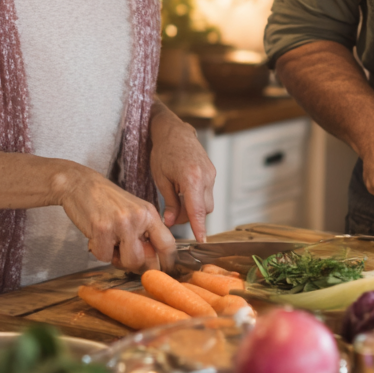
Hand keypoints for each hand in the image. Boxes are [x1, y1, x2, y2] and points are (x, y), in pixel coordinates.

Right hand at [56, 165, 175, 272]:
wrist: (81, 184)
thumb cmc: (107, 200)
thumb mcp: (133, 210)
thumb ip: (143, 232)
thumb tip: (151, 260)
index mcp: (149, 213)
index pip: (168, 243)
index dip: (168, 262)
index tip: (164, 271)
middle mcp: (139, 218)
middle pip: (146, 260)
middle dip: (134, 264)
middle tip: (122, 254)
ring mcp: (121, 223)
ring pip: (127, 261)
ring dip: (116, 258)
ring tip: (109, 243)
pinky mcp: (102, 228)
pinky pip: (104, 257)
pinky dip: (98, 251)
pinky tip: (96, 236)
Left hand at [150, 105, 215, 241]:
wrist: (175, 131)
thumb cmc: (164, 152)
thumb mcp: (161, 179)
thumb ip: (169, 203)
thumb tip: (171, 223)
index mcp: (191, 178)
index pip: (198, 210)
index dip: (200, 228)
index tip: (202, 241)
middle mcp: (205, 176)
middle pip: (204, 209)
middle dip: (190, 217)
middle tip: (172, 214)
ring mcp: (211, 174)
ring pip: (207, 202)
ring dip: (194, 207)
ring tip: (177, 200)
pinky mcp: (212, 172)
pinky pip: (207, 192)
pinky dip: (197, 197)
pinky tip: (184, 191)